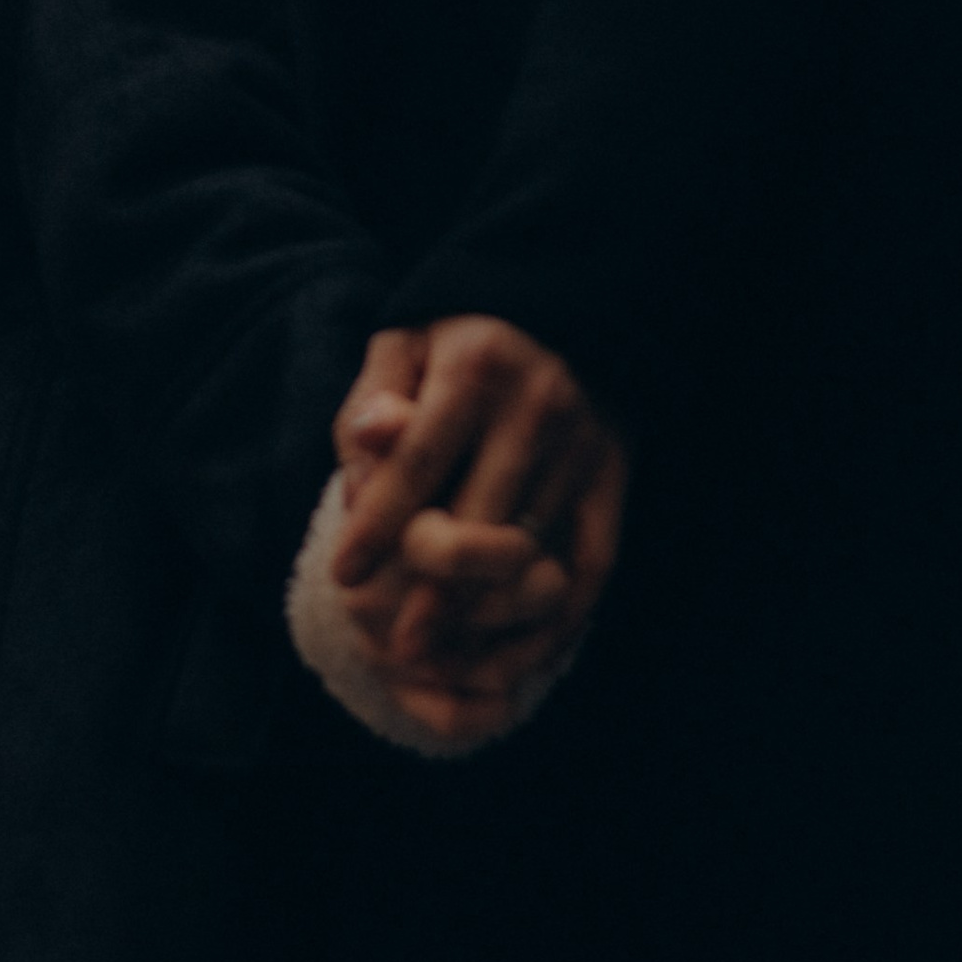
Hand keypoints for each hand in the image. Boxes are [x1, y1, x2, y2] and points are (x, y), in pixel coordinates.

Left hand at [329, 319, 626, 733]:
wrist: (568, 303)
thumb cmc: (462, 337)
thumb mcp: (407, 341)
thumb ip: (376, 395)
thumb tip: (371, 442)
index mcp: (476, 367)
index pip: (419, 460)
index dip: (378, 525)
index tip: (345, 578)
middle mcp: (539, 404)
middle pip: (480, 519)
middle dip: (433, 591)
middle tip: (399, 645)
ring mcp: (586, 442)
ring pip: (532, 547)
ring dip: (486, 613)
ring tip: (444, 657)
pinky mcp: (617, 472)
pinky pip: (594, 560)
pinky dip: (560, 616)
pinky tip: (521, 653)